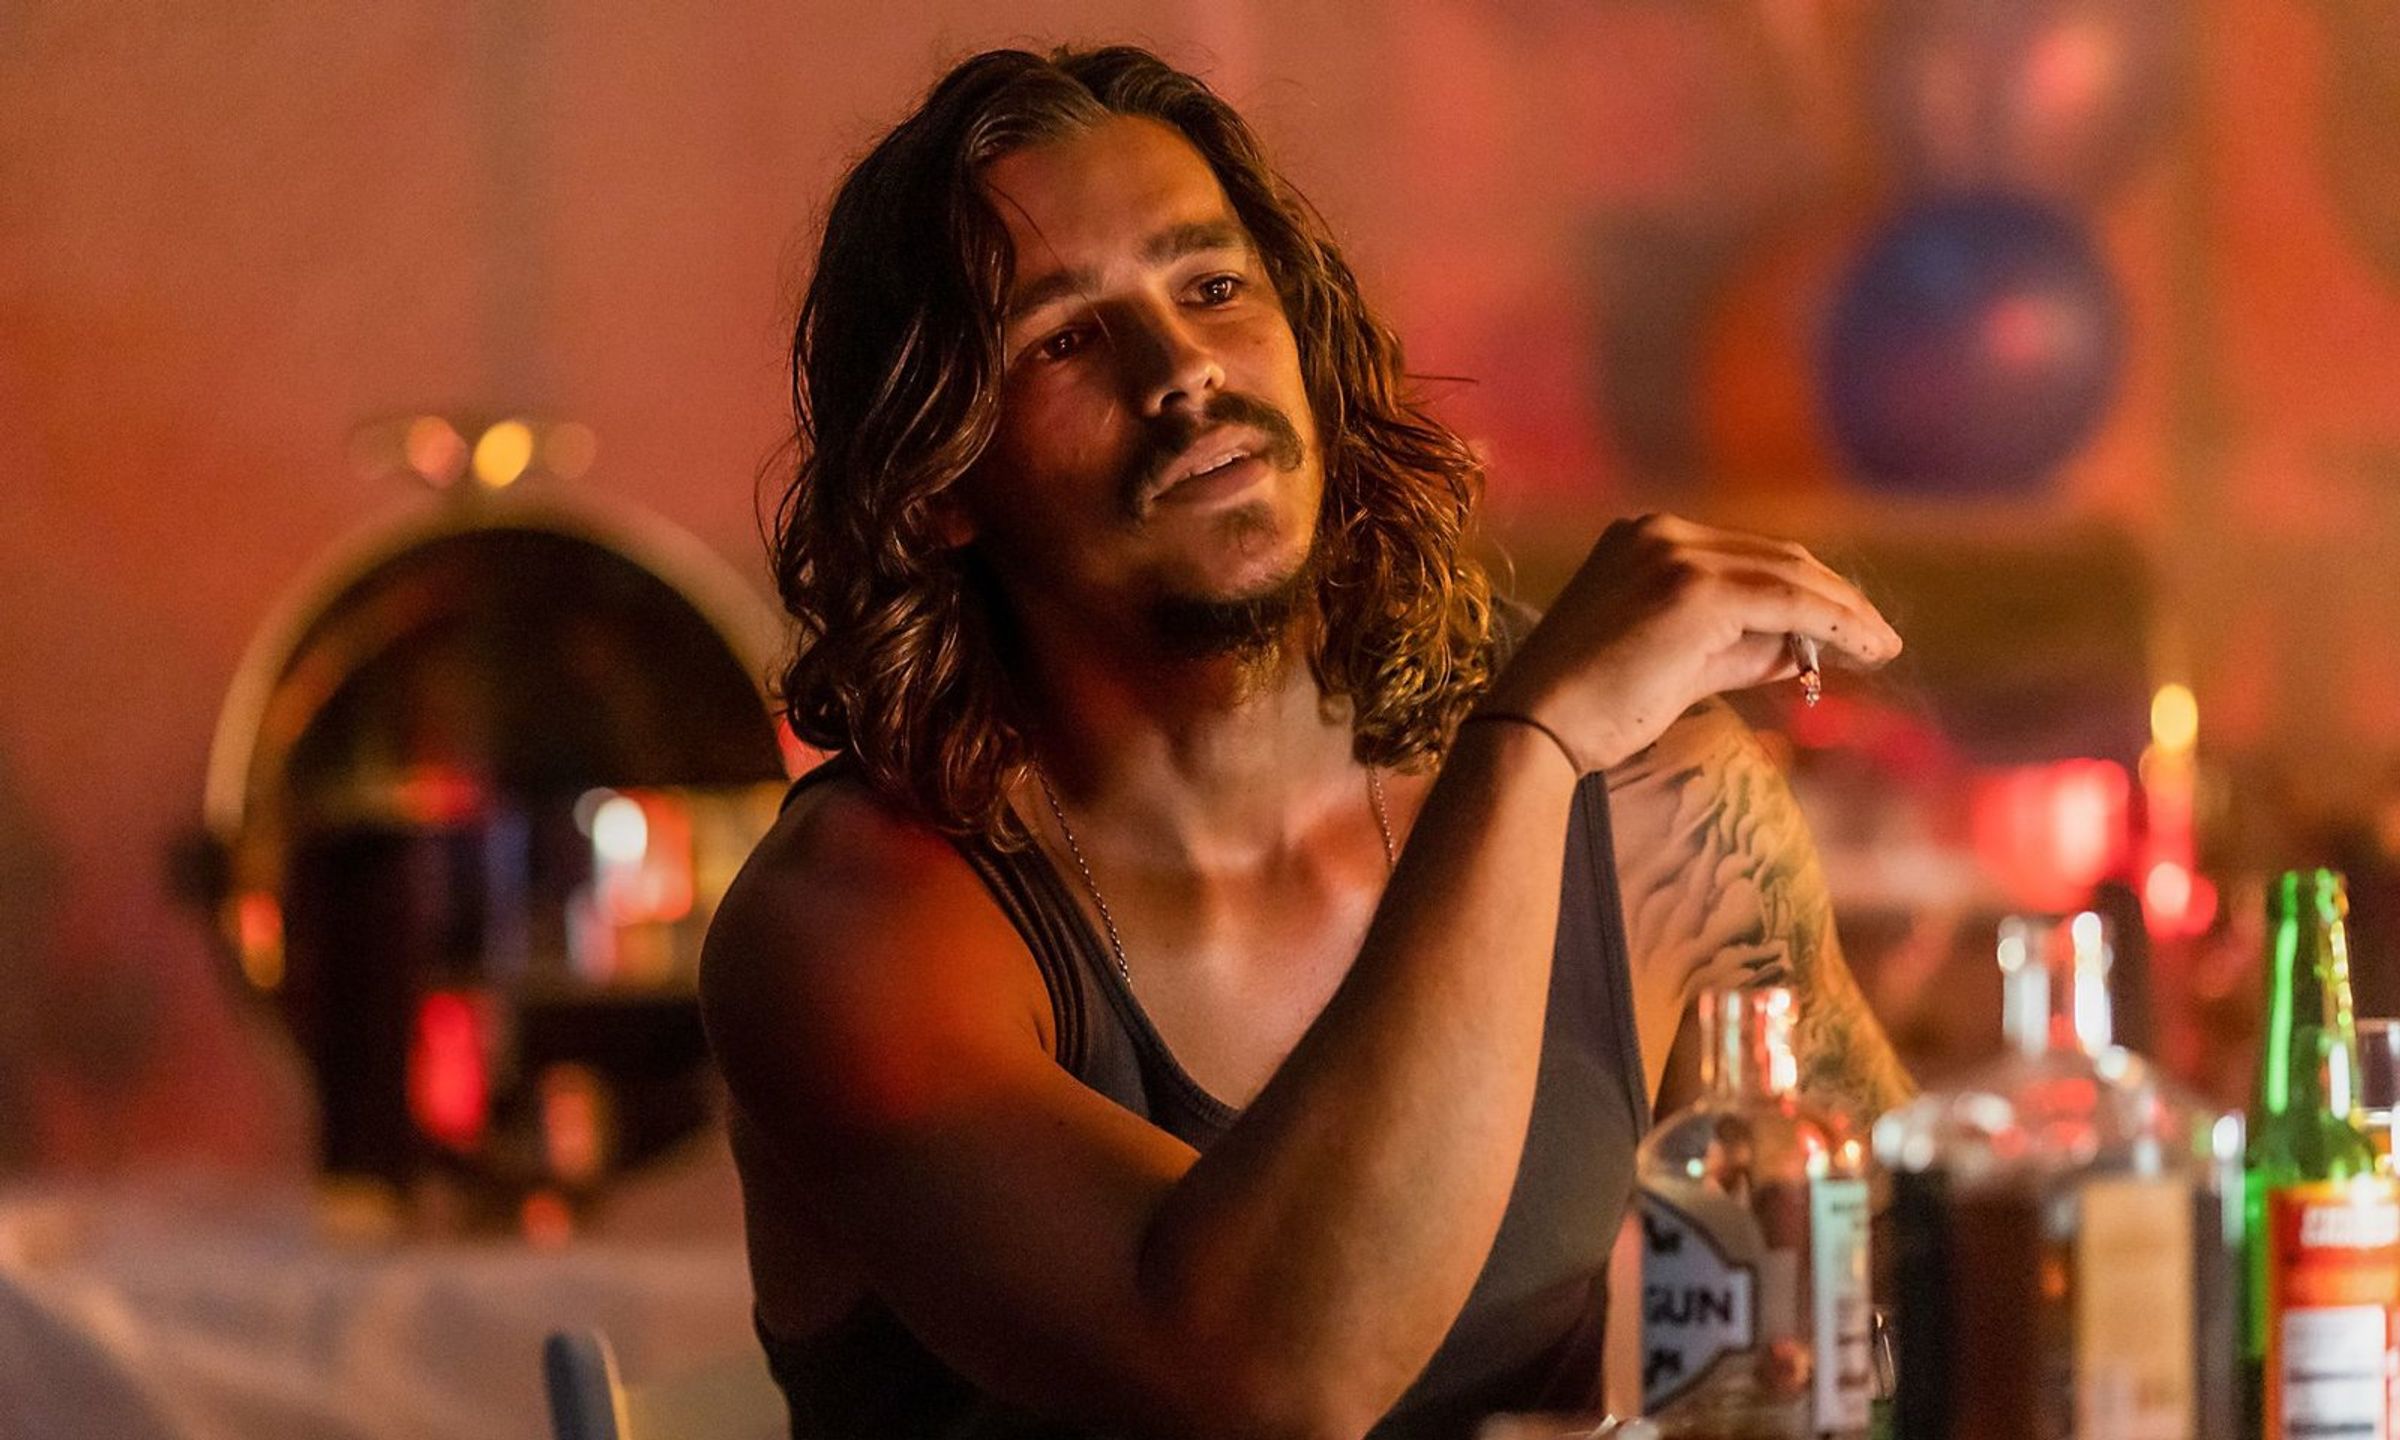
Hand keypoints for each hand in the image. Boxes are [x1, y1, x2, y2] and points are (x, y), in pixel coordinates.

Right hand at [1481, 513, 1901, 770]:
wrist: (1538, 726)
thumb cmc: (1595, 706)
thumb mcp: (1680, 664)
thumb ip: (1743, 648)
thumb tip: (1805, 649)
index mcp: (1646, 538)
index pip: (1750, 558)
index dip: (1807, 591)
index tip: (1847, 628)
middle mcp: (1663, 533)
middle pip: (1778, 558)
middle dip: (1834, 599)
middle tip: (1876, 640)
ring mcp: (1678, 555)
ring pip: (1791, 576)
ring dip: (1844, 613)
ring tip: (1880, 649)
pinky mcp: (1696, 590)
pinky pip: (1788, 603)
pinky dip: (1834, 624)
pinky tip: (1865, 649)